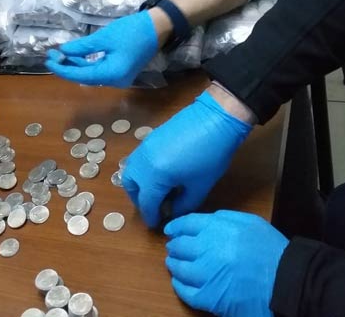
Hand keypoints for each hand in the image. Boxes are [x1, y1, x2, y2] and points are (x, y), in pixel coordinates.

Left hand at [44, 10, 157, 86]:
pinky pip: (100, 68)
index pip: (81, 76)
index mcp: (112, 75)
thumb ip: (83, 47)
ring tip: (59, 53)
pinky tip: (75, 54)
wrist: (159, 26)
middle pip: (85, 76)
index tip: (48, 61)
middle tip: (51, 54)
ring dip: (76, 64)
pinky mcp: (121, 69)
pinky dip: (87, 62)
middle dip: (68, 66)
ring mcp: (119, 76)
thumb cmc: (132, 31)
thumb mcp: (104, 37)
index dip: (63, 69)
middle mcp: (116, 80)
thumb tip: (63, 51)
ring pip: (92, 72)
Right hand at [122, 92, 251, 226]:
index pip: (146, 202)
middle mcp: (143, 161)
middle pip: (130, 185)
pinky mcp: (149, 138)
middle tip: (154, 207)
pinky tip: (161, 174)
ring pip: (131, 170)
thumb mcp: (200, 186)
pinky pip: (138, 159)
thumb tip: (173, 211)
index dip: (151, 216)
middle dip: (140, 200)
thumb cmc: (211, 156)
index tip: (155, 225)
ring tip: (156, 191)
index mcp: (155, 176)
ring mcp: (144, 147)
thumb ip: (183, 204)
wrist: (214, 119)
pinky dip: (143, 171)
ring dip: (138, 184)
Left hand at [164, 210, 288, 316]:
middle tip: (173, 248)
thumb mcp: (250, 222)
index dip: (176, 227)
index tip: (171, 230)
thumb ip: (224, 218)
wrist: (287, 282)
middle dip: (175, 246)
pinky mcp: (209, 297)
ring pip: (178, 268)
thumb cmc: (271, 251)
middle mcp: (206, 249)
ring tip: (174, 264)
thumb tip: (205, 221)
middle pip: (179, 245)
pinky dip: (179, 285)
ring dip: (174, 265)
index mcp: (216, 229)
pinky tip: (179, 282)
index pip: (186, 224)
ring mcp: (206, 275)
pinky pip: (185, 291)